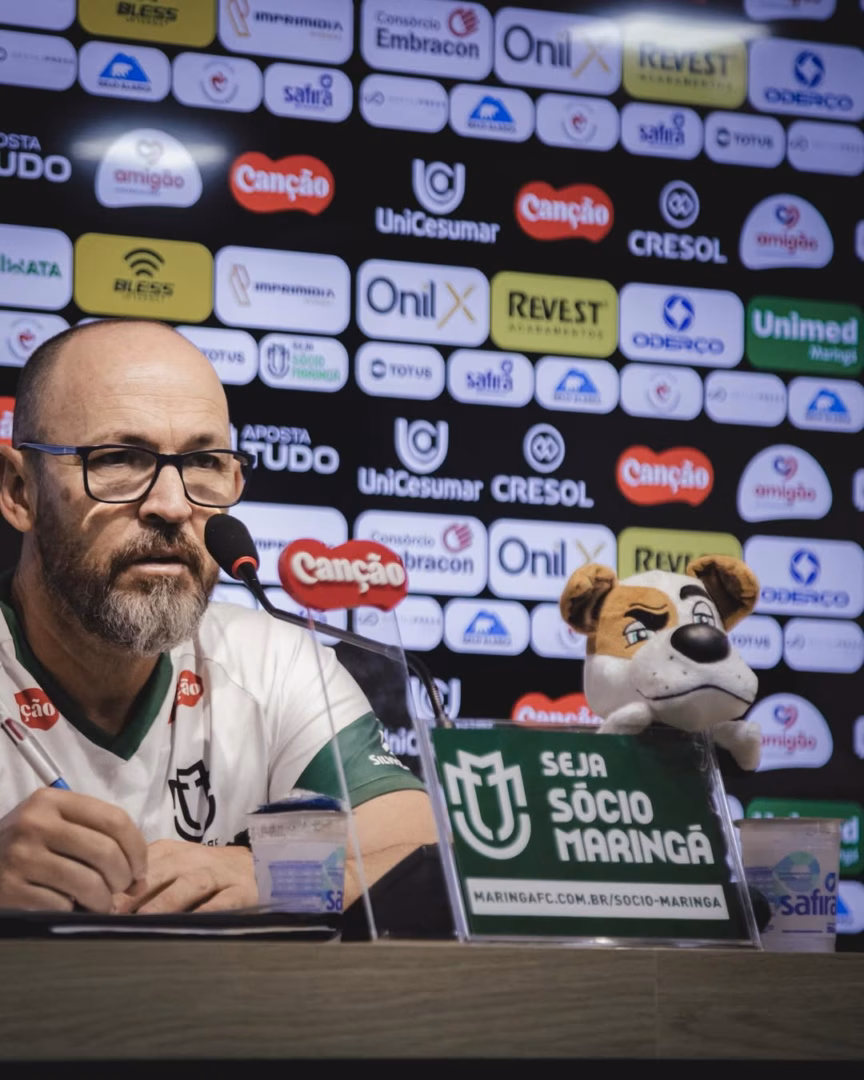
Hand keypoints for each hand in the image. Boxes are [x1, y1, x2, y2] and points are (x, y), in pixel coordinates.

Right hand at [0, 788, 146, 911]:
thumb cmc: (28, 845)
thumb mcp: (55, 823)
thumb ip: (96, 835)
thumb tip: (139, 875)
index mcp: (52, 800)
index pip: (114, 819)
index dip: (137, 848)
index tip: (140, 869)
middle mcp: (35, 823)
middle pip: (105, 851)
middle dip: (123, 877)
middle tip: (122, 889)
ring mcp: (21, 856)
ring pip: (87, 882)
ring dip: (103, 900)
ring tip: (101, 903)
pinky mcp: (9, 888)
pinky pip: (61, 905)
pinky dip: (74, 911)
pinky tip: (71, 908)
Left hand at [112, 839, 257, 914]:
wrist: (257, 868)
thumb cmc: (206, 874)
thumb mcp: (174, 869)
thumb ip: (143, 885)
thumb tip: (98, 907)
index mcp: (172, 852)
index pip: (139, 863)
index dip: (116, 883)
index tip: (92, 904)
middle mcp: (193, 859)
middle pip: (161, 872)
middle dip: (134, 894)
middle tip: (110, 916)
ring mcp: (218, 874)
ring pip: (189, 884)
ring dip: (165, 902)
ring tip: (144, 921)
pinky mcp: (242, 891)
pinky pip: (224, 901)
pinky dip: (209, 911)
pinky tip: (193, 925)